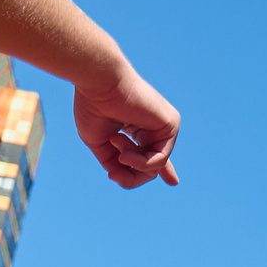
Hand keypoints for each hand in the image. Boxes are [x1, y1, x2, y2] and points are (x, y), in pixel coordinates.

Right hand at [72, 65, 179, 187]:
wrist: (98, 83)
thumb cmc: (93, 106)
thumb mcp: (99, 143)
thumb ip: (113, 162)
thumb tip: (121, 178)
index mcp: (139, 128)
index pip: (152, 153)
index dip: (162, 169)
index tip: (173, 182)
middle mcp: (154, 126)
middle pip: (150, 168)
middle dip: (130, 174)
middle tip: (114, 169)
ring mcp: (164, 125)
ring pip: (154, 168)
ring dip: (130, 164)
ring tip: (115, 143)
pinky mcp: (171, 124)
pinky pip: (159, 161)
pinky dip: (140, 163)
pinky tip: (125, 153)